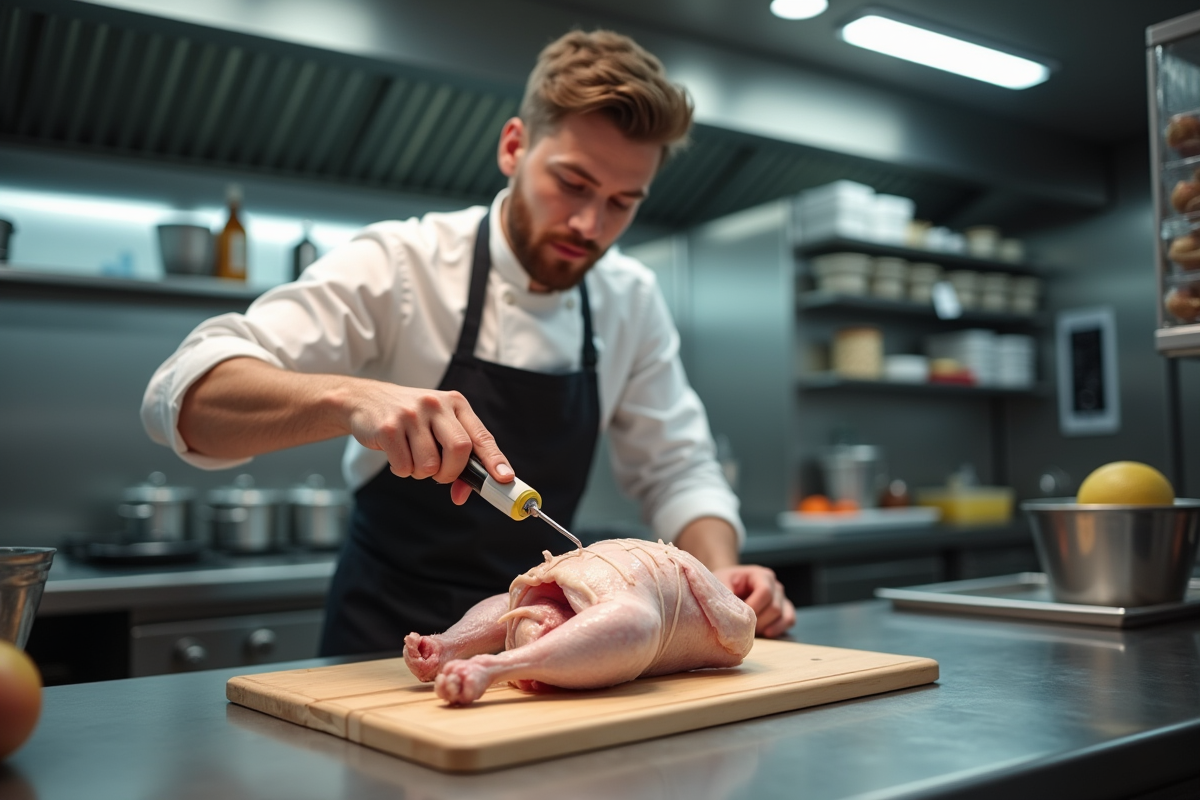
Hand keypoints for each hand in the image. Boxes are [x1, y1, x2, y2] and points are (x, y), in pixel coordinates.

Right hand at [346, 382, 510, 497]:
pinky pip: (404, 466)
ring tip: (413, 458)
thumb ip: (456, 457)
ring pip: (430, 464)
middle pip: (460, 449)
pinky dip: (402, 470)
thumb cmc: (410, 419)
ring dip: (422, 473)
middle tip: (440, 475)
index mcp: (455, 404)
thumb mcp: (437, 427)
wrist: (365, 400)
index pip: (481, 436)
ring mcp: (411, 414)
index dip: (495, 460)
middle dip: (452, 472)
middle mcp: (436, 405)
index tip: (504, 478)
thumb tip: (463, 494)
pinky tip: (397, 454)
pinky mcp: (388, 427)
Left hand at [713, 565, 794, 637]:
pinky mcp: (785, 609)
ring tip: (748, 629)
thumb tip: (728, 612)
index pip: (765, 592)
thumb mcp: (720, 583)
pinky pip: (790, 620)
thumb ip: (724, 594)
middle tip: (741, 626)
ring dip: (764, 626)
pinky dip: (778, 629)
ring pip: (781, 616)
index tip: (738, 616)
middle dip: (757, 620)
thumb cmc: (724, 583)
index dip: (753, 607)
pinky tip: (765, 632)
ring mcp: (782, 597)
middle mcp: (775, 585)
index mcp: (761, 575)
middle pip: (774, 607)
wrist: (728, 586)